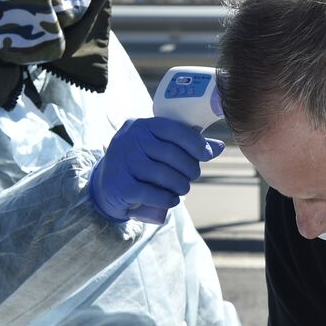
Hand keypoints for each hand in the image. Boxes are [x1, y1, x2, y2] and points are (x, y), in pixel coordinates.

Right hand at [90, 117, 225, 222]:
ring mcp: (122, 163)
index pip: (174, 130)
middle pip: (172, 155)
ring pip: (164, 175)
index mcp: (142, 126)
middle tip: (192, 175)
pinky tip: (173, 200)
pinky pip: (151, 193)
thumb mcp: (160, 147)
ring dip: (181, 186)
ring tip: (183, 188)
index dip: (196, 143)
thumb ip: (188, 145)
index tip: (206, 154)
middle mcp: (130, 140)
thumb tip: (219, 147)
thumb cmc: (141, 162)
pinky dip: (167, 199)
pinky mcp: (120, 186)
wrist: (106, 184)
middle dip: (190, 168)